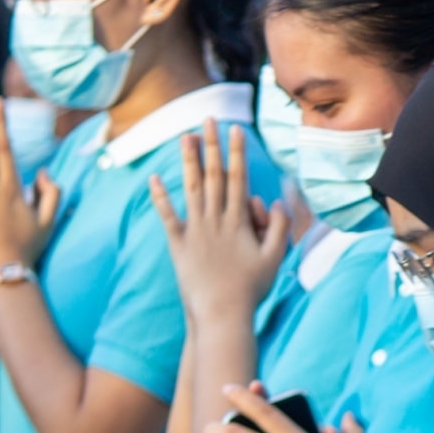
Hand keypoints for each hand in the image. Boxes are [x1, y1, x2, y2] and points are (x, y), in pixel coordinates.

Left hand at [149, 121, 288, 323]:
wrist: (221, 313)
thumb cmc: (251, 290)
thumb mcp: (275, 258)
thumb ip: (279, 227)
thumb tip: (276, 201)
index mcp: (238, 221)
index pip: (238, 178)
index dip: (237, 152)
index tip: (236, 130)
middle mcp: (215, 220)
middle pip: (213, 174)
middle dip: (212, 145)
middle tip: (208, 119)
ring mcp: (195, 231)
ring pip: (190, 188)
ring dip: (187, 160)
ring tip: (184, 136)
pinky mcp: (178, 245)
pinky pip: (167, 216)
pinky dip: (160, 197)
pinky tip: (154, 178)